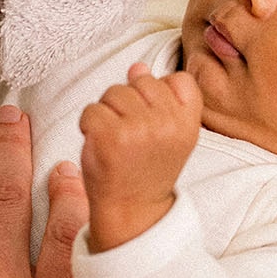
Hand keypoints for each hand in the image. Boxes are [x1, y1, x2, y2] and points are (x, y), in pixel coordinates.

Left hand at [78, 62, 202, 251]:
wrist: (132, 210)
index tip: (154, 121)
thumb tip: (138, 67)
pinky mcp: (109, 136)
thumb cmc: (147, 171)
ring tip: (117, 140)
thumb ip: (159, 99)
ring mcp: (138, 129)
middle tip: (132, 136)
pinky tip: (100, 145)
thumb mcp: (168, 134)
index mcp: (188, 122)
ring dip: (108, 113)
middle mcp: (167, 123)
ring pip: (114, 92)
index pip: (177, 79)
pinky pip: (91, 109)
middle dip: (129, 102)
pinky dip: (88, 125)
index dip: (159, 94)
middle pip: (140, 80)